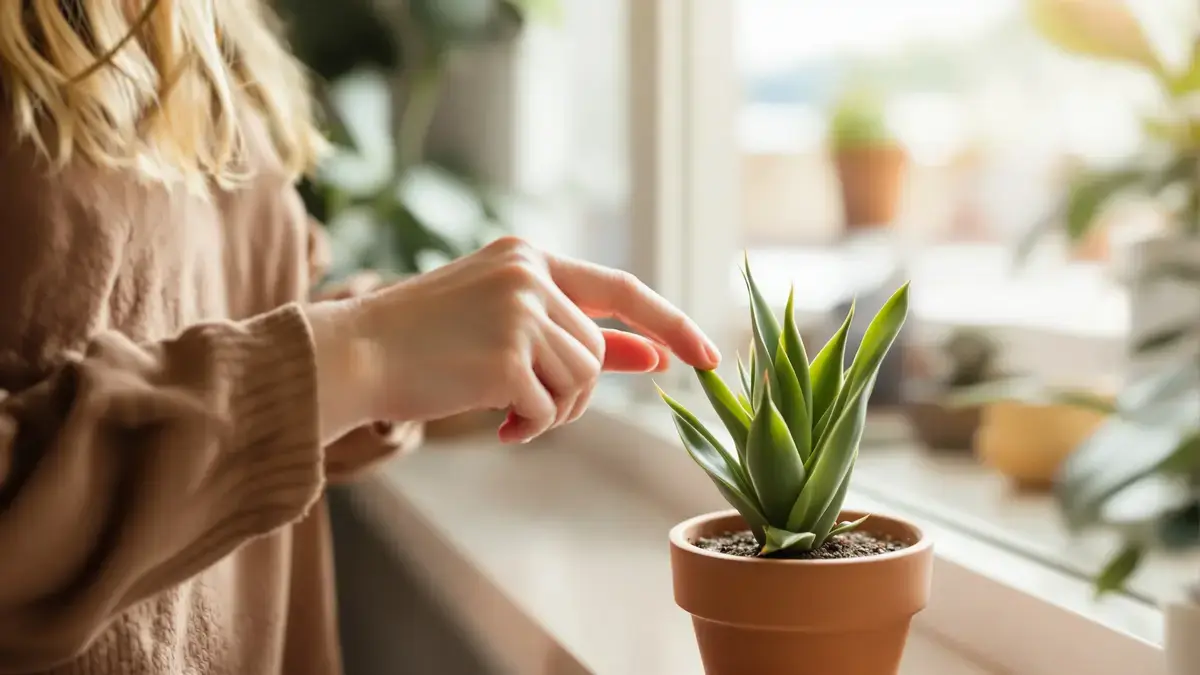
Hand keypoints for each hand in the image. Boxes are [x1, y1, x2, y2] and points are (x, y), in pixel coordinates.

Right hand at [306, 236, 720, 443]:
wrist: (354, 355)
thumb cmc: (424, 343)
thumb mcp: (504, 324)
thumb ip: (576, 334)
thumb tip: (653, 357)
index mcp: (529, 258)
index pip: (620, 290)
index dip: (670, 324)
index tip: (709, 356)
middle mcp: (529, 275)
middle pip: (595, 352)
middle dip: (574, 392)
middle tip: (527, 408)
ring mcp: (519, 311)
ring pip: (581, 383)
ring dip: (553, 411)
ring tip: (508, 411)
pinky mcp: (507, 354)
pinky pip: (552, 409)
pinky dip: (532, 426)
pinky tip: (498, 424)